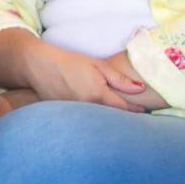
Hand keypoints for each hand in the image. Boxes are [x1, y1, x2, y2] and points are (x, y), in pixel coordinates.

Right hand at [22, 40, 157, 109]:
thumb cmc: (70, 62)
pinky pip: (85, 121)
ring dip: (108, 120)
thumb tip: (140, 89)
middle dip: (124, 118)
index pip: (124, 108)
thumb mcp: (97, 66)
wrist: (40, 66)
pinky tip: (96, 118)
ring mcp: (76, 114)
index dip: (136, 111)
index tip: (144, 111)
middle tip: (135, 117)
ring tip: (117, 120)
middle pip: (112, 118)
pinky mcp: (66, 117)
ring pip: (99, 121)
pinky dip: (93, 120)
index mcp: (98, 94)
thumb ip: (119, 79)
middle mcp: (88, 107)